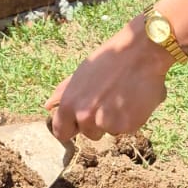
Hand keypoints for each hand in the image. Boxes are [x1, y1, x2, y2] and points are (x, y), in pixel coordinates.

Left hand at [45, 13, 168, 143]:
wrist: (139, 53)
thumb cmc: (109, 60)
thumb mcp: (81, 74)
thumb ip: (64, 92)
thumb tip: (48, 106)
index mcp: (70, 104)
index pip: (61, 132)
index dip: (71, 128)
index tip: (79, 123)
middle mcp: (85, 116)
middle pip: (88, 134)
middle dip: (97, 122)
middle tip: (107, 100)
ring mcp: (106, 123)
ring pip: (109, 131)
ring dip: (114, 121)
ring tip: (121, 98)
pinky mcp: (127, 126)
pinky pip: (126, 129)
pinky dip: (131, 119)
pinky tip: (133, 100)